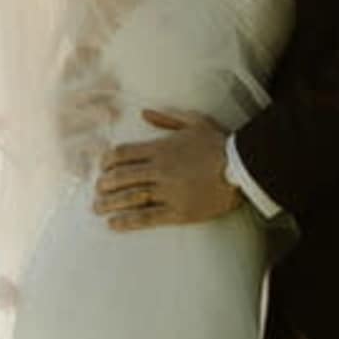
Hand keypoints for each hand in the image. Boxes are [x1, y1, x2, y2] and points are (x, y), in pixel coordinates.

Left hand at [95, 107, 238, 230]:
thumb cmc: (220, 144)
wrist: (243, 168)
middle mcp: (159, 170)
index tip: (100, 168)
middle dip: (103, 184)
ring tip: (97, 209)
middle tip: (95, 191)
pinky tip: (113, 224)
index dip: (106, 162)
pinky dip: (127, 221)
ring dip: (109, 204)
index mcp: (161, 148)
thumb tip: (144, 114)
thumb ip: (167, 118)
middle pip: (120, 177)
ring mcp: (167, 192)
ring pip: (129, 198)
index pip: (122, 154)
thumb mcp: (194, 121)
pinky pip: (147, 217)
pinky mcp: (178, 212)